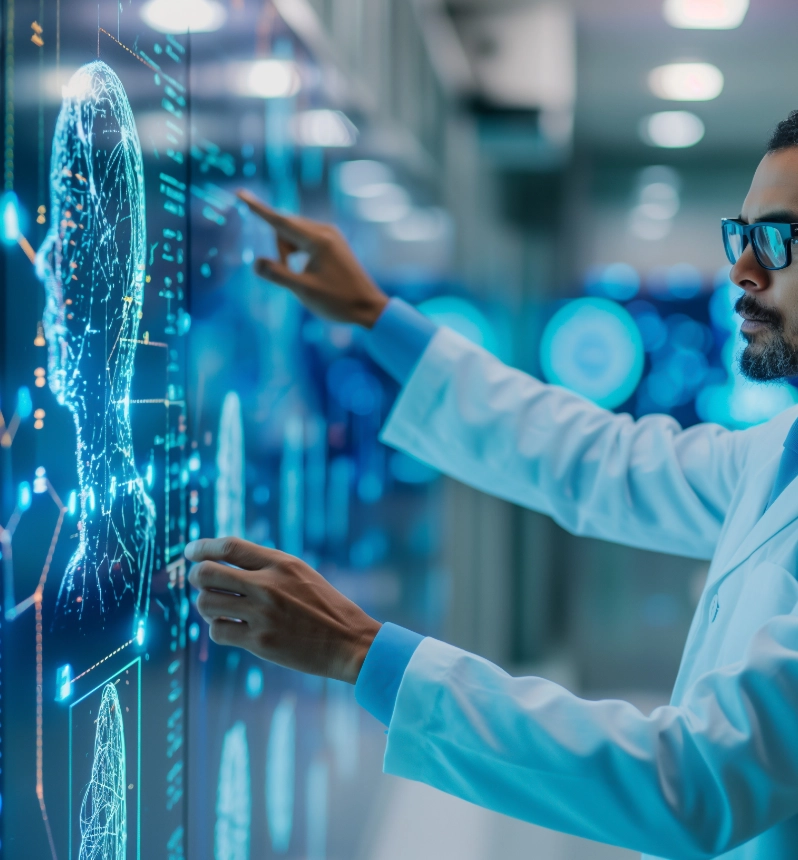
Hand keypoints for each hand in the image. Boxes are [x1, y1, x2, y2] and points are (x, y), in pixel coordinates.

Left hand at [186, 537, 381, 683]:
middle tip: (200, 583)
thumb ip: (266, 566)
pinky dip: (217, 629)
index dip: (203, 547)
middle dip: (196, 577)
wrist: (348, 640)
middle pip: (207, 573)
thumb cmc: (324, 605)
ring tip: (217, 608)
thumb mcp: (300, 573)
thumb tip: (223, 562)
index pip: (229, 546)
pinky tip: (230, 628)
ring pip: (206, 603)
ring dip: (205, 605)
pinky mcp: (260, 642)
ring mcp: (262, 614)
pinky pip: (218, 632)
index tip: (189, 551)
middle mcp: (268, 585)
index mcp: (280, 563)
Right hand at [237, 189, 388, 327]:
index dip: (257, 208)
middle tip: (287, 273)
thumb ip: (277, 275)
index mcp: (318, 240)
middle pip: (286, 227)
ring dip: (288, 252)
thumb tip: (256, 263)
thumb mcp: (303, 291)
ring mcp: (331, 236)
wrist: (369, 308)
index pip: (279, 220)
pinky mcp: (334, 244)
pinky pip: (306, 240)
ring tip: (300, 277)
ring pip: (295, 234)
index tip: (240, 193)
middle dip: (278, 248)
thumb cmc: (337, 301)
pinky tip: (307, 271)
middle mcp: (325, 231)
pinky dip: (298, 252)